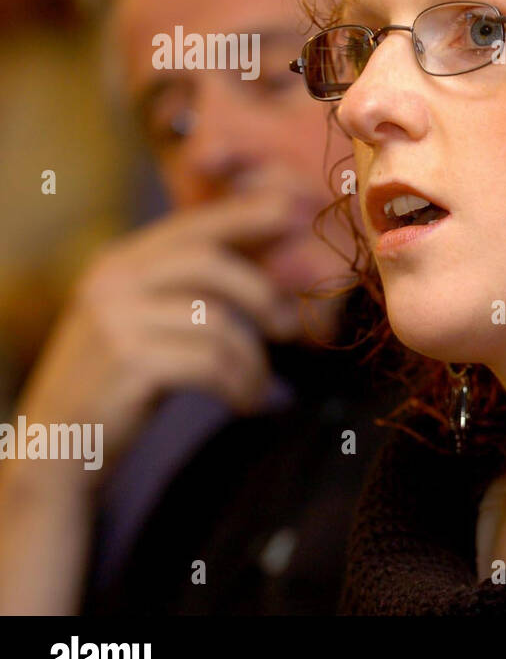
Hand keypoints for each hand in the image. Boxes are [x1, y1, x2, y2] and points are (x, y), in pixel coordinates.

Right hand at [13, 188, 303, 490]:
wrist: (60, 448)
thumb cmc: (120, 385)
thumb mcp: (147, 324)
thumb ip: (190, 292)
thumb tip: (274, 276)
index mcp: (119, 263)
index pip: (191, 226)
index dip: (245, 215)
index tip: (292, 209)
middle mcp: (111, 281)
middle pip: (208, 261)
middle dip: (261, 292)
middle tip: (289, 329)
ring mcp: (114, 319)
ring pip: (215, 320)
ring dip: (252, 359)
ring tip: (258, 387)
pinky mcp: (125, 361)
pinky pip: (209, 362)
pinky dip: (240, 384)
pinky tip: (245, 403)